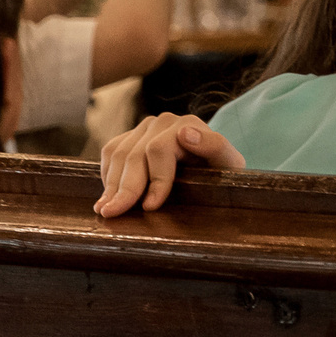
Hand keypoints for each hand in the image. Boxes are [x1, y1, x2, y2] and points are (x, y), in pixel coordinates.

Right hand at [95, 113, 244, 215]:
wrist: (210, 169)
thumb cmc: (221, 171)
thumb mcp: (229, 164)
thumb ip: (215, 147)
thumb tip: (185, 134)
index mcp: (189, 124)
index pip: (159, 149)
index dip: (154, 179)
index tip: (150, 207)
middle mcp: (164, 122)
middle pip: (134, 155)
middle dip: (125, 188)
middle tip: (114, 214)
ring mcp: (144, 128)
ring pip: (118, 154)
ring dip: (110, 185)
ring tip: (107, 210)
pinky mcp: (130, 137)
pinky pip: (110, 153)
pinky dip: (106, 176)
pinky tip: (108, 196)